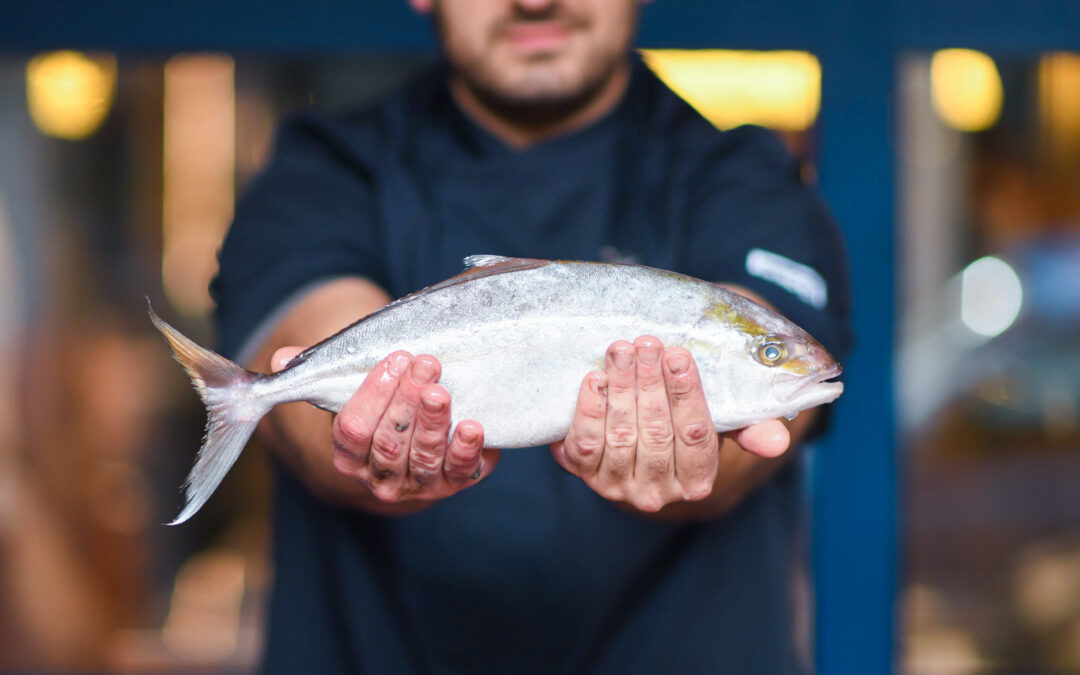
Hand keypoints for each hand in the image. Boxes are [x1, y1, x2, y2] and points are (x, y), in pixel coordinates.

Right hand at [271, 348, 498, 503]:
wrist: (412, 454)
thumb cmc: (379, 412)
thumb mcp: (349, 392)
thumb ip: (316, 372)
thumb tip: (282, 357)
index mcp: (349, 458)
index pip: (352, 431)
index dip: (372, 396)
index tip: (394, 360)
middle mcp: (381, 477)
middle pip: (389, 442)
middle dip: (406, 401)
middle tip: (425, 364)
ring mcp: (418, 484)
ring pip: (422, 457)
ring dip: (433, 423)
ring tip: (441, 391)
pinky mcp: (453, 482)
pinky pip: (459, 472)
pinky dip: (466, 450)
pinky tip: (473, 426)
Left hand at [550, 336, 791, 512]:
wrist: (634, 441)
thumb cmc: (683, 424)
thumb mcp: (720, 425)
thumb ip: (748, 428)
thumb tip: (777, 442)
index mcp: (697, 481)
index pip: (696, 436)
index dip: (686, 394)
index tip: (679, 355)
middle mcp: (657, 492)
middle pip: (656, 433)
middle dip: (651, 383)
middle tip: (649, 343)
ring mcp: (618, 487)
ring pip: (620, 435)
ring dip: (621, 388)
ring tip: (622, 350)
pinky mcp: (585, 475)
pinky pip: (585, 444)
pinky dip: (589, 410)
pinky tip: (595, 379)